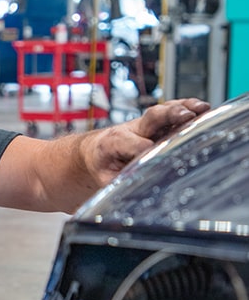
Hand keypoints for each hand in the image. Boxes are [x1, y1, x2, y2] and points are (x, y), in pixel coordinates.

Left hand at [83, 97, 209, 183]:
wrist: (96, 149)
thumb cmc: (103, 165)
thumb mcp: (107, 179)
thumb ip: (121, 182)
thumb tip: (137, 192)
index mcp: (114, 142)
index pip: (133, 144)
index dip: (144, 148)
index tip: (155, 156)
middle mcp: (132, 129)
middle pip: (151, 118)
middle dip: (169, 115)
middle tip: (185, 116)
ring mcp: (146, 124)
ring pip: (164, 111)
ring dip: (182, 108)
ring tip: (201, 109)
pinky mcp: (156, 122)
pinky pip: (171, 110)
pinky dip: (187, 107)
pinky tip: (202, 108)